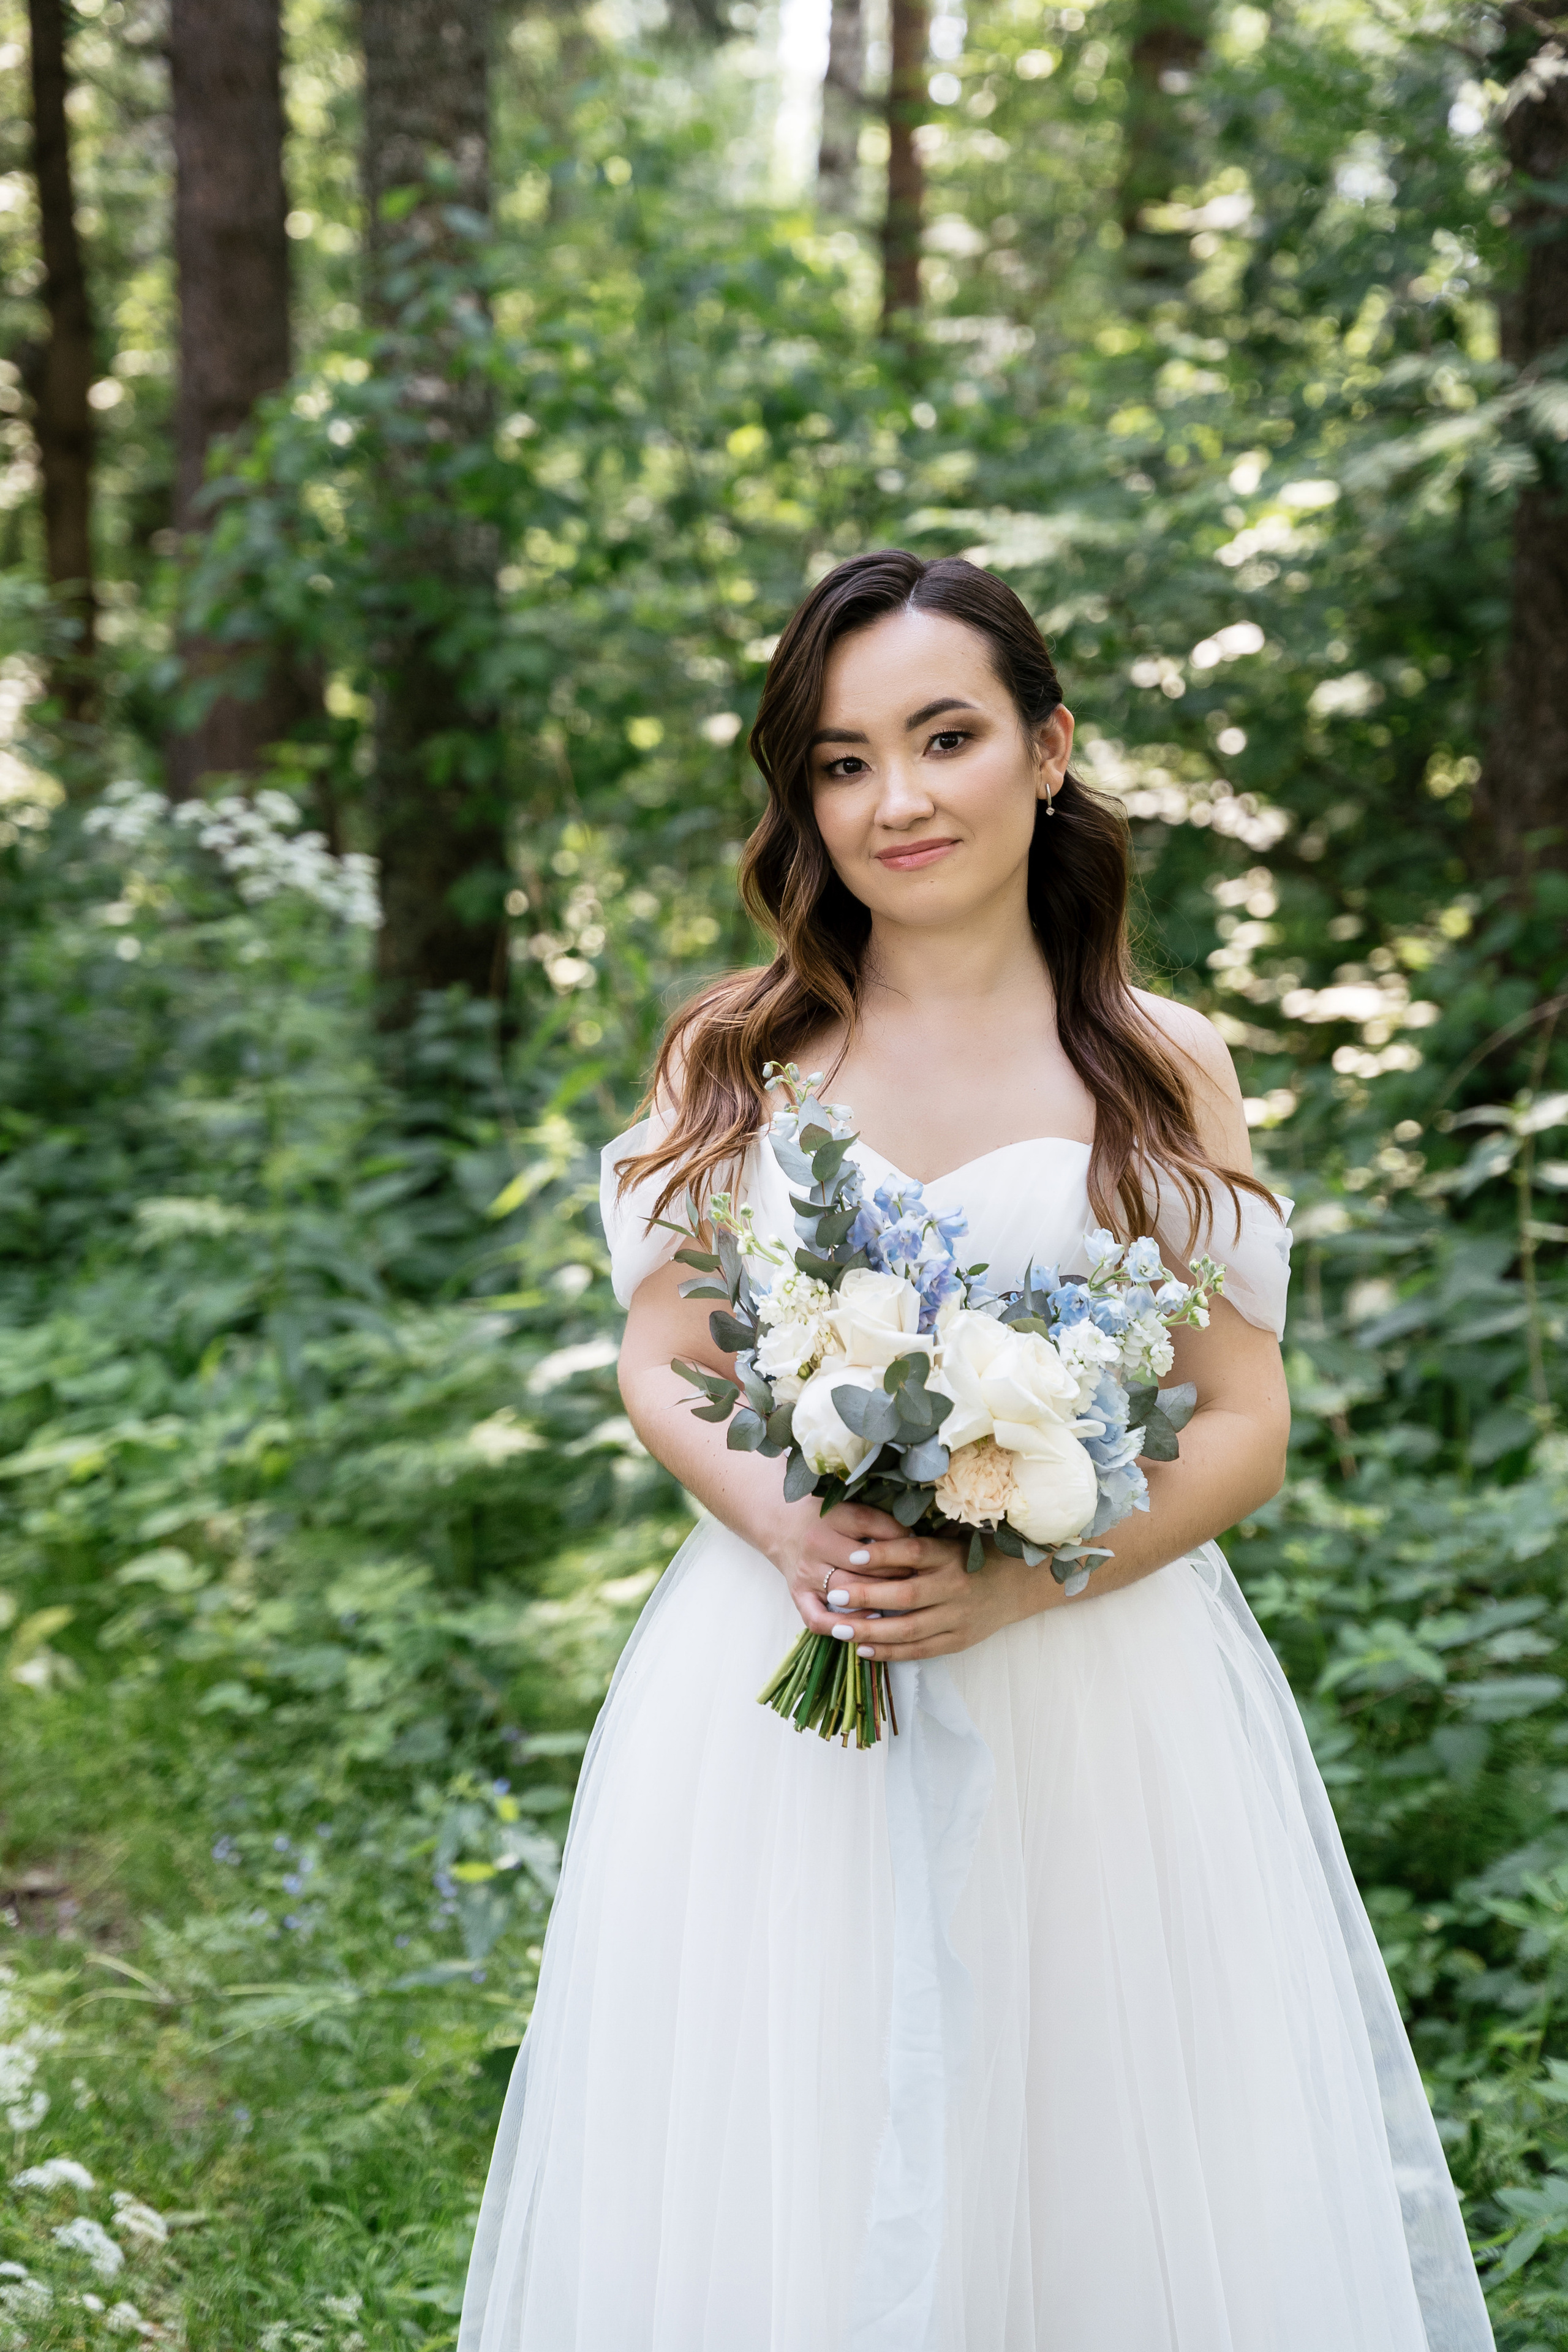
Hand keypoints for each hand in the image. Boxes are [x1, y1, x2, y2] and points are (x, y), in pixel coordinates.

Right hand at [763, 1500, 920, 1638]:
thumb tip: (917, 1536)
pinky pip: (818, 1619)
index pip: (870, 1524)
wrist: (781, 1525)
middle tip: (917, 1577)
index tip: (918, 1545)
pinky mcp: (799, 1595)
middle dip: (895, 1572)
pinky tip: (868, 1622)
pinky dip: (843, 1626)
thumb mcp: (848, 1505)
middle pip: (863, 1563)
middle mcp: (816, 1544)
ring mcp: (806, 1573)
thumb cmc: (825, 1516)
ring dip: (877, 1598)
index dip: (899, 1535)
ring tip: (901, 1600)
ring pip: (846, 1591)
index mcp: (831, 1516)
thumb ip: (877, 1518)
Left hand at [817, 1531, 1055, 1661]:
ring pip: (910, 1629)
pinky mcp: (959, 1640)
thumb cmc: (976, 1555)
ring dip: (872, 1631)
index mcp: (951, 1555)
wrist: (1019, 1585)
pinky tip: (864, 1651)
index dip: (883, 1553)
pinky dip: (892, 1652)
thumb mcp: (952, 1539)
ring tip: (839, 1630)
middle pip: (907, 1595)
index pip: (914, 1552)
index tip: (853, 1555)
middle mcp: (955, 1586)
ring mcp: (958, 1617)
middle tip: (835, 1594)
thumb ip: (917, 1543)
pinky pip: (921, 1650)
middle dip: (868, 1597)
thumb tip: (867, 1537)